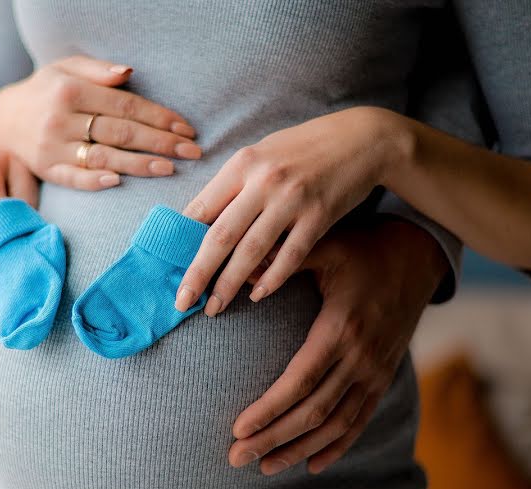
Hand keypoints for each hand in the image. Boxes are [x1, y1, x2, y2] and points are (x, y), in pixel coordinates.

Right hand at [0, 54, 202, 190]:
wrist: (3, 120)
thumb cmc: (46, 92)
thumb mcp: (66, 68)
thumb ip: (98, 70)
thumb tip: (130, 73)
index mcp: (71, 90)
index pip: (126, 106)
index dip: (159, 117)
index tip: (187, 129)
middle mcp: (61, 118)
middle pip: (120, 132)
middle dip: (160, 142)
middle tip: (192, 152)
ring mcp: (52, 146)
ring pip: (102, 156)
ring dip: (138, 164)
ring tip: (169, 169)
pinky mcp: (46, 170)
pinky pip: (72, 178)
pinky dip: (94, 181)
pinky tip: (119, 182)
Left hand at [174, 106, 407, 315]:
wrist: (362, 139)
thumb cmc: (304, 149)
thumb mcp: (262, 156)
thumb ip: (234, 186)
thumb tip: (199, 221)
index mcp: (242, 164)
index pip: (201, 209)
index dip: (182, 243)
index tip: (169, 268)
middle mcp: (264, 181)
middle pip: (220, 236)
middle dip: (197, 273)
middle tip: (181, 301)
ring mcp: (292, 199)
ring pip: (251, 252)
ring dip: (229, 285)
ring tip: (214, 308)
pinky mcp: (319, 216)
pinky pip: (290, 256)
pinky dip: (271, 279)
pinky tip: (257, 295)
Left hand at [227, 217, 447, 474]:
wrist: (416, 258)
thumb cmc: (361, 250)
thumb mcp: (325, 248)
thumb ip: (281, 261)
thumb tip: (235, 273)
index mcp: (341, 328)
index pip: (300, 381)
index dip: (269, 409)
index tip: (237, 429)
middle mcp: (361, 358)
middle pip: (313, 412)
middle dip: (273, 438)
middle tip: (235, 457)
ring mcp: (376, 372)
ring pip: (336, 425)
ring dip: (299, 450)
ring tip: (264, 467)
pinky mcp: (383, 378)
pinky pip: (360, 421)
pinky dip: (337, 447)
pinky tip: (312, 465)